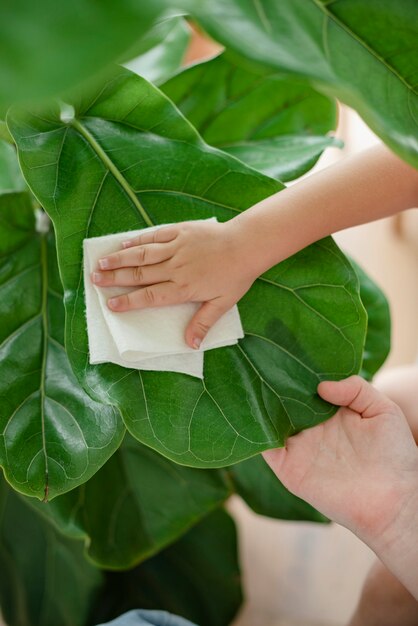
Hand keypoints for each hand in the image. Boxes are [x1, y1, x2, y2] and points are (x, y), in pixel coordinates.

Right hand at [91, 219, 254, 348]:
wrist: (247, 244)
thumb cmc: (236, 276)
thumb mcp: (223, 303)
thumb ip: (203, 322)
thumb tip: (190, 345)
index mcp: (184, 288)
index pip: (150, 296)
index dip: (129, 301)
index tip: (111, 304)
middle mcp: (176, 268)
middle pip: (140, 274)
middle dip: (115, 279)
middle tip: (94, 281)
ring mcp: (176, 247)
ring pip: (142, 254)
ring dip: (120, 259)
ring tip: (100, 263)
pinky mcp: (180, 231)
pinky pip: (154, 236)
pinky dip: (138, 240)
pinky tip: (123, 244)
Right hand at [263, 376, 417, 547]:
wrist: (394, 500)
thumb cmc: (395, 454)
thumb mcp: (383, 409)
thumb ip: (355, 389)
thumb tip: (321, 386)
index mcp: (330, 412)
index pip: (304, 388)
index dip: (294, 372)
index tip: (282, 353)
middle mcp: (310, 428)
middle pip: (282, 401)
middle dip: (270, 383)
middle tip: (258, 360)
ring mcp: (297, 447)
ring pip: (268, 420)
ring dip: (258, 403)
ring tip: (249, 379)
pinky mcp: (288, 467)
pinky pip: (264, 446)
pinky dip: (255, 430)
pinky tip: (252, 411)